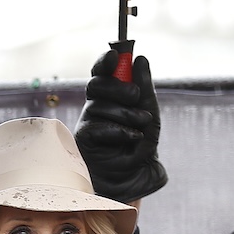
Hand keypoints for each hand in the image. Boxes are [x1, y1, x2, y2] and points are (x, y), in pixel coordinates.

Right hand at [74, 50, 166, 202]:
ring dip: (126, 114)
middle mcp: (97, 106)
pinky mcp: (83, 139)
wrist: (133, 178)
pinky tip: (132, 138)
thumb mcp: (150, 115)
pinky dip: (120, 131)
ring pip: (99, 104)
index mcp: (111, 96)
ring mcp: (88, 122)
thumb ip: (145, 88)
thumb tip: (140, 59)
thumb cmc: (139, 146)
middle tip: (136, 97)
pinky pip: (98, 126)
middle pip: (96, 84)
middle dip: (119, 87)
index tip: (116, 54)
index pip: (102, 72)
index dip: (105, 61)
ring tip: (141, 126)